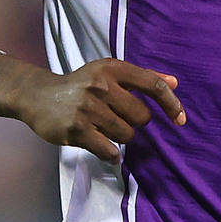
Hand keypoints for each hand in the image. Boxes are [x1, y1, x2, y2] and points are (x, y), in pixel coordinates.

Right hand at [17, 58, 185, 162]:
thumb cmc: (81, 84)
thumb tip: (175, 82)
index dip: (172, 103)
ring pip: (127, 134)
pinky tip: (102, 146)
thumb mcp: (109, 73)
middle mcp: (101, 85)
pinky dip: (111, 153)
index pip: (153, 84)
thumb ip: (142, 77)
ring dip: (120, 136)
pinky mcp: (76, 130)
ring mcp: (88, 108)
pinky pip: (109, 150)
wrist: (39, 96)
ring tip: (103, 127)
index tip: (181, 119)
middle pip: (141, 116)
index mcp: (112, 68)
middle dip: (134, 122)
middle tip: (116, 117)